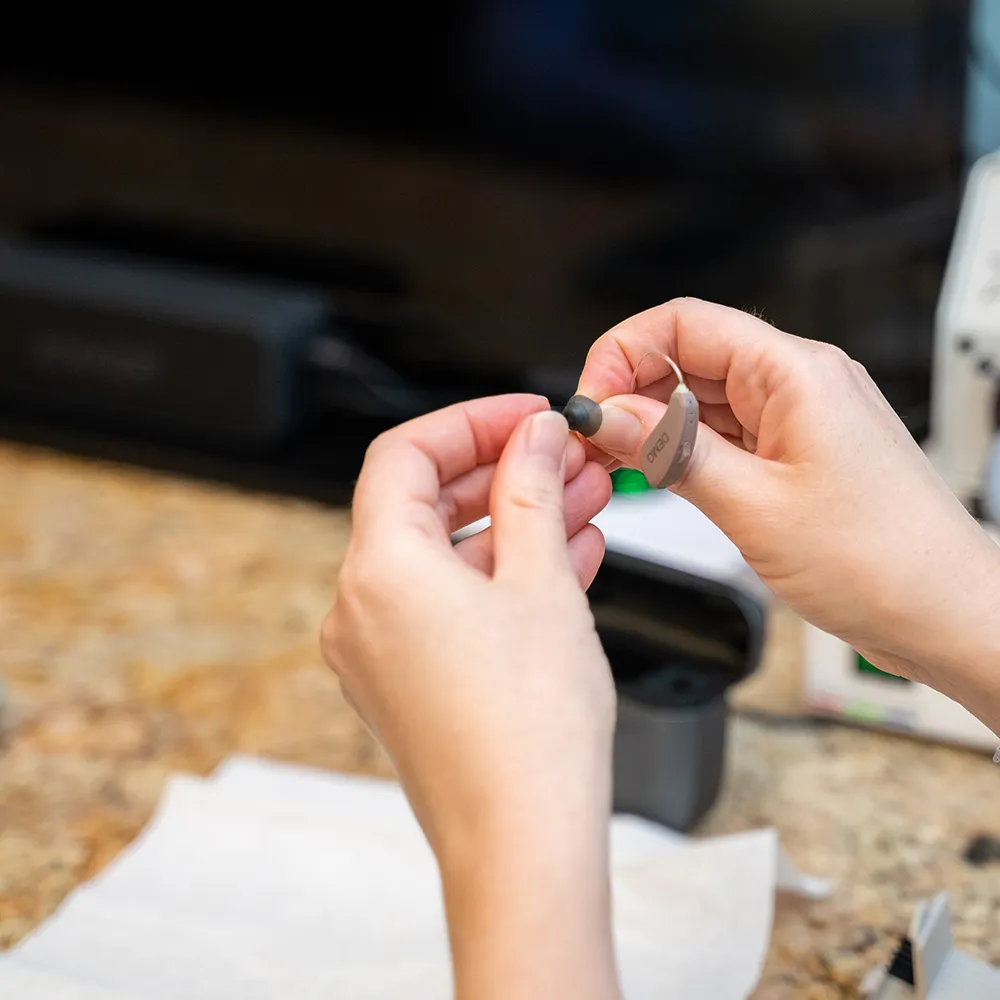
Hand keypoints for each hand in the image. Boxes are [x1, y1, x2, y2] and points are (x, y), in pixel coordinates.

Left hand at [322, 395, 618, 999]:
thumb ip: (532, 492)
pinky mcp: (406, 684)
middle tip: (565, 460)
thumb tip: (533, 438)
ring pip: (445, 557)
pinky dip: (498, 576)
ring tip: (582, 504)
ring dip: (511, 524)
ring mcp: (379, 651)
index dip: (469, 423)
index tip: (525, 419)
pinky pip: (449, 605)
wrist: (523, 845)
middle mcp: (361, 609)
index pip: (405, 455)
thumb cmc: (529, 733)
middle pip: (423, 503)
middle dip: (502, 474)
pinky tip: (563, 562)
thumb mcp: (540, 582)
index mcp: (379, 569)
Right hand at [577, 299, 999, 729]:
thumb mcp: (751, 506)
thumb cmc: (880, 562)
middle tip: (594, 443)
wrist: (944, 612)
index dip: (623, 353)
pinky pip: (725, 432)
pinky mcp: (796, 451)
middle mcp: (799, 382)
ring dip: (654, 425)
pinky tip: (660, 477)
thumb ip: (668, 451)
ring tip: (620, 466)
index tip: (593, 404)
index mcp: (796, 373)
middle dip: (632, 392)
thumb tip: (607, 416)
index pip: (684, 323)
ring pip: (702, 397)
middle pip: (689, 356)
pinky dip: (684, 450)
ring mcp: (799, 417)